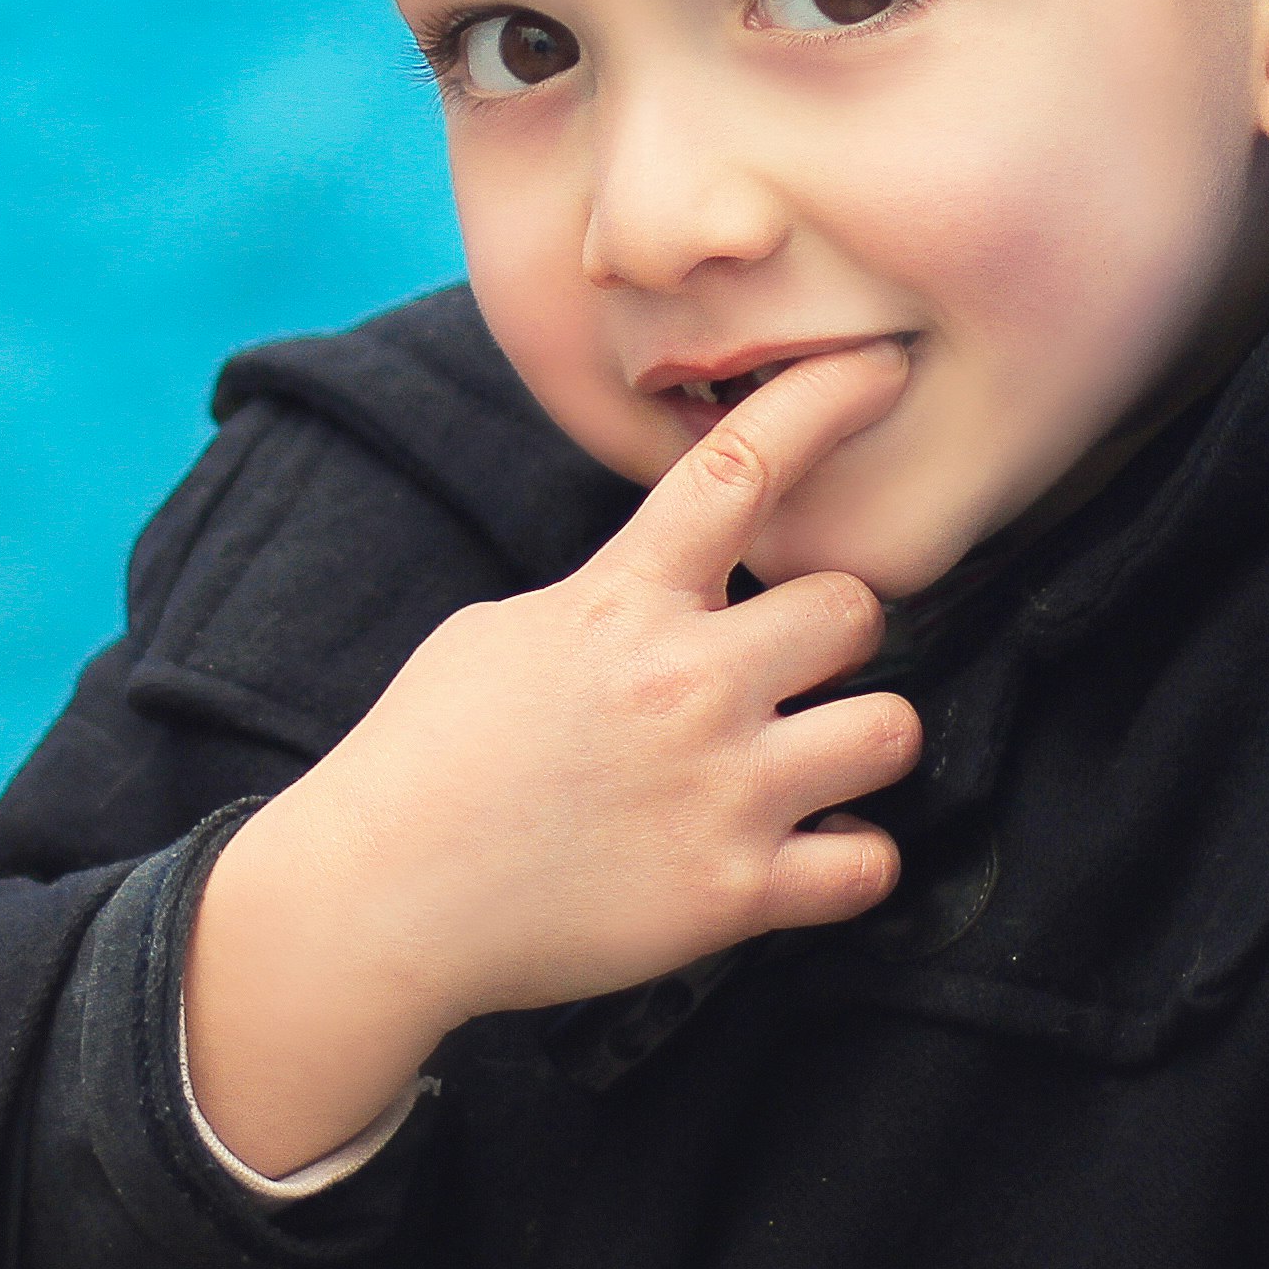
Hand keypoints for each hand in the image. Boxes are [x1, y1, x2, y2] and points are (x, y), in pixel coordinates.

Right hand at [182, 342, 927, 1174]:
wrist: (376, 900)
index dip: (826, 400)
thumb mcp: (502, 634)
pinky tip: (810, 851)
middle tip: (800, 668)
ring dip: (862, 741)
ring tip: (817, 762)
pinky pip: (869, 864)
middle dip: (840, 632)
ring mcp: (719, 790)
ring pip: (892, 730)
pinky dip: (851, 857)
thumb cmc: (423, 759)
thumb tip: (670, 588)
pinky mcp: (731, 893)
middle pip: (856, 607)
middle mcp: (687, 683)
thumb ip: (606, 601)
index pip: (741, 465)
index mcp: (622, 601)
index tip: (880, 368)